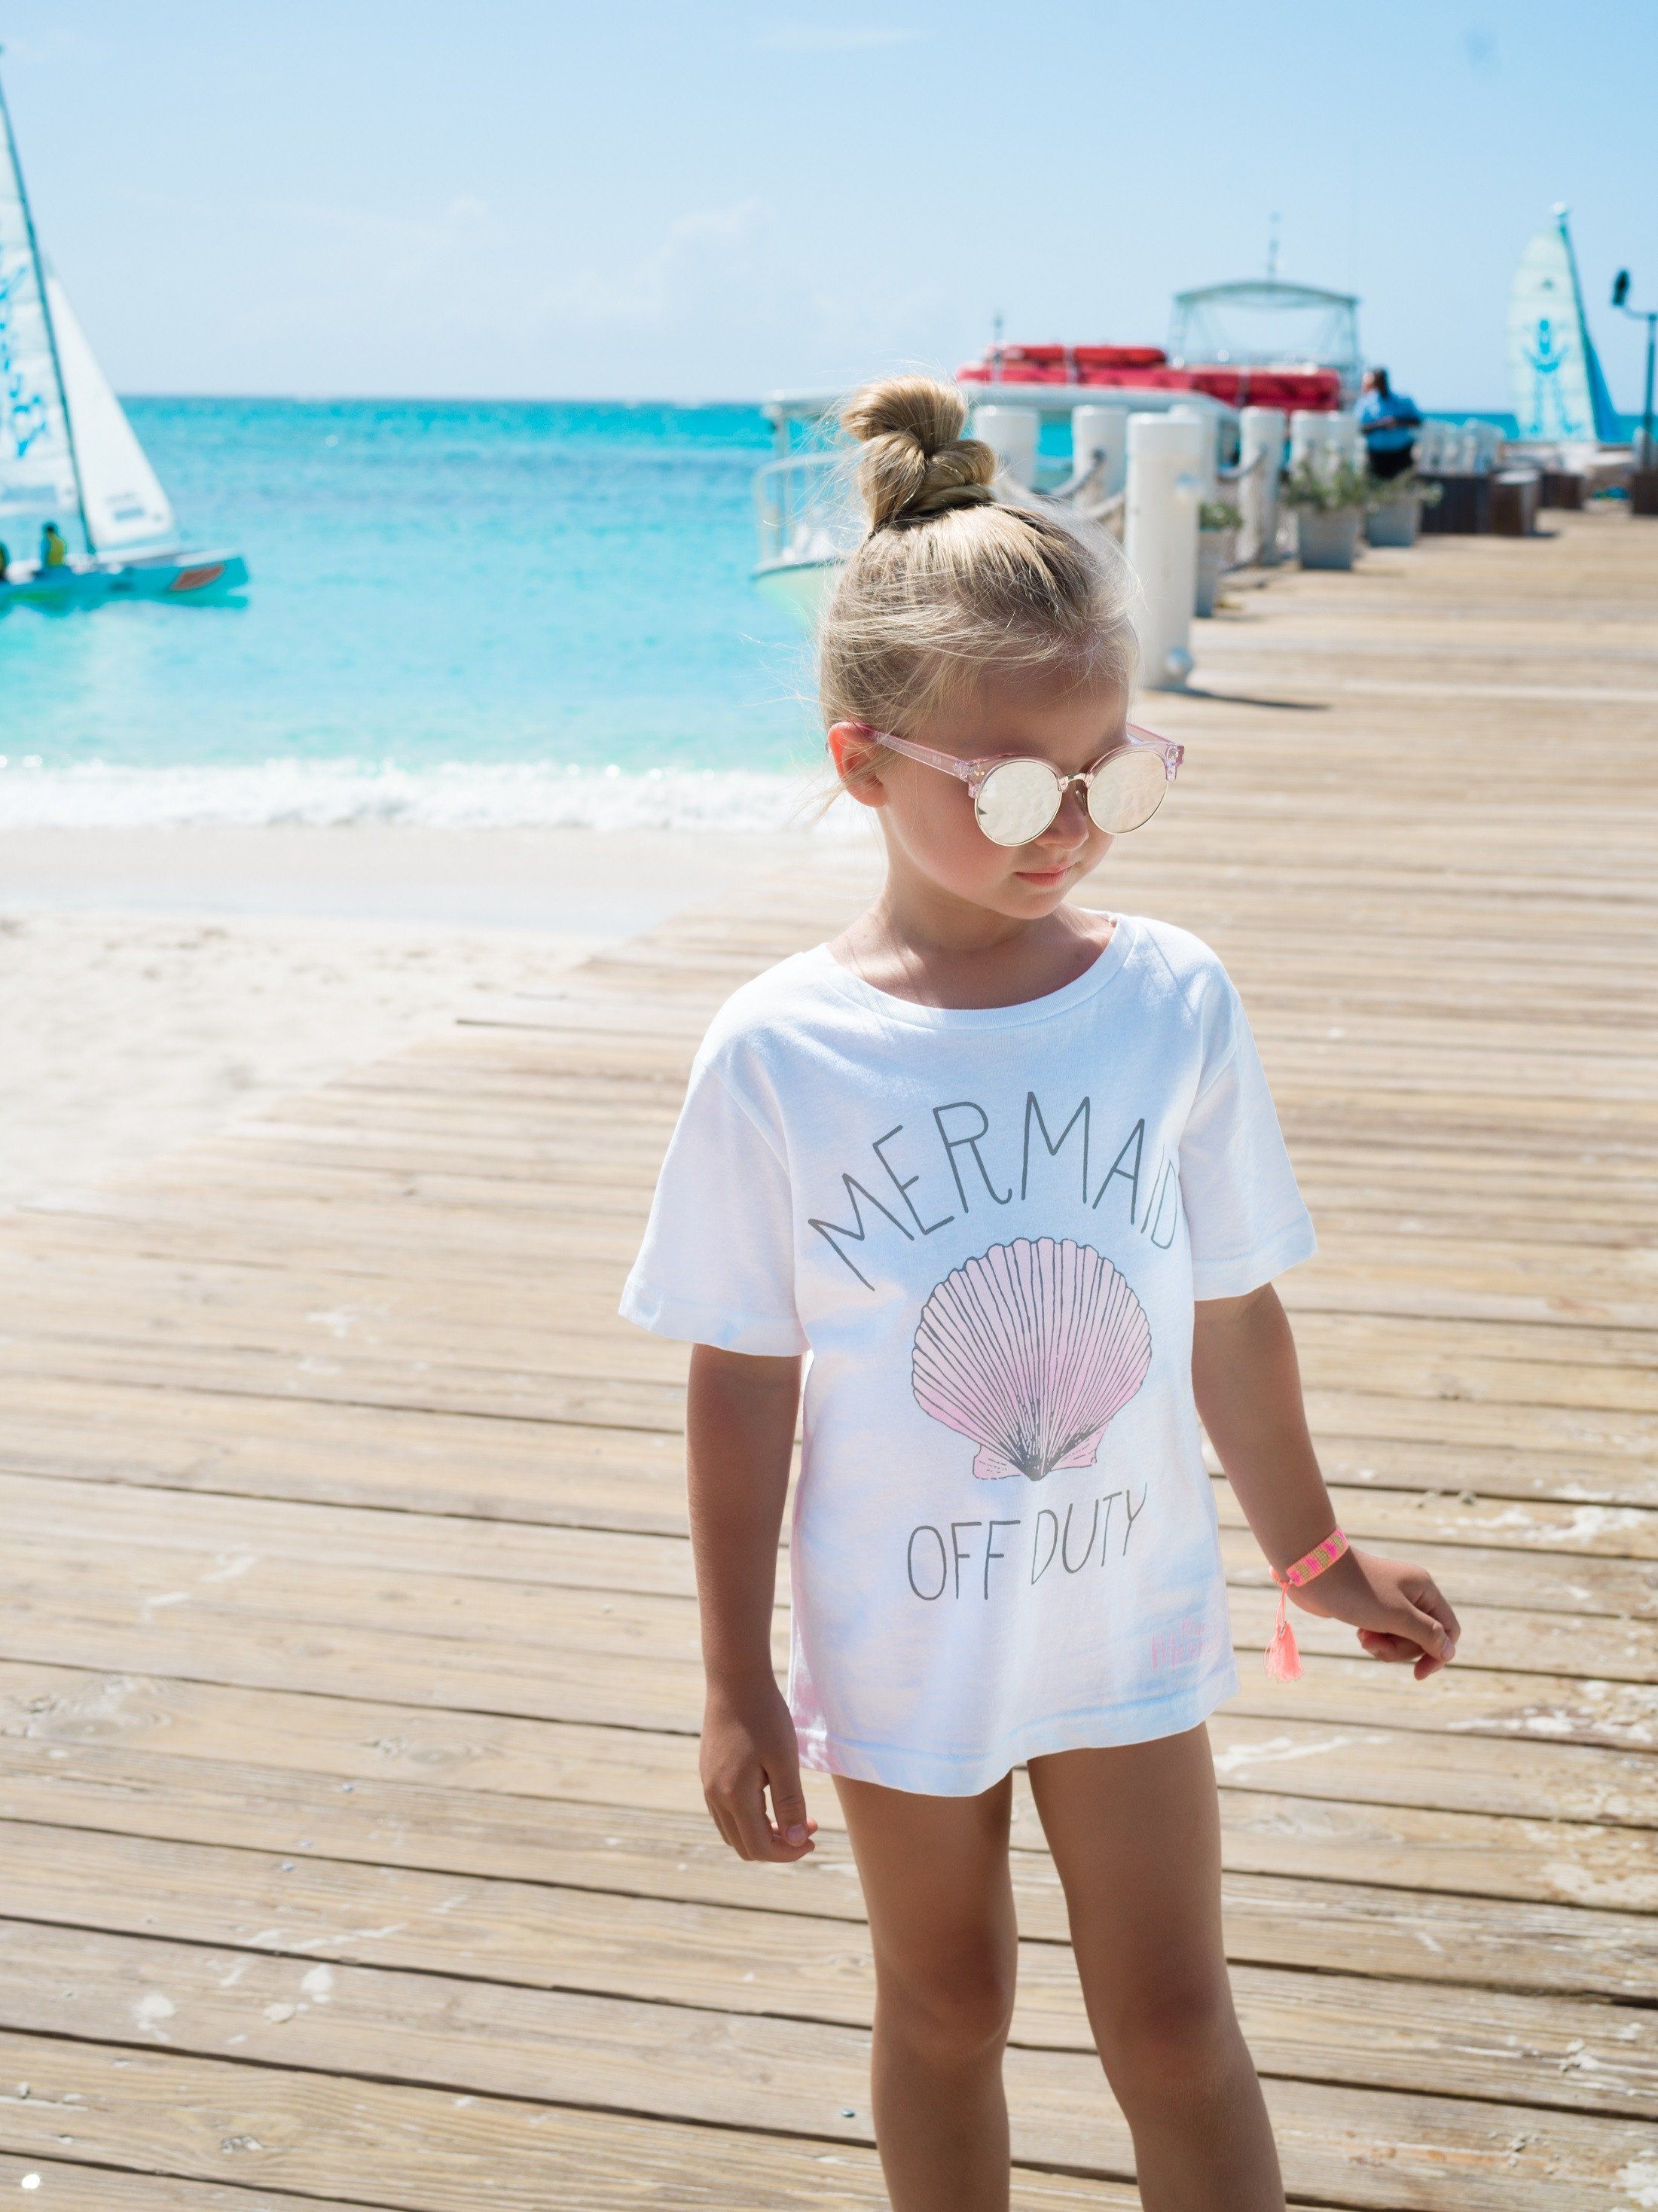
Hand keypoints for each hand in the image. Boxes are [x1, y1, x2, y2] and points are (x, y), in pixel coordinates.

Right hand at [700, 1676, 818, 1860]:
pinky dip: (749, 1818)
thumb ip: (790, 1803)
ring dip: (762, 1833)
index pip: (760, 1847)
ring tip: (791, 1815)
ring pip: (732, 1831)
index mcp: (734, 1796)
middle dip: (778, 1845)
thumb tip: (794, 1841)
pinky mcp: (708, 1772)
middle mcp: (715, 1796)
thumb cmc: (765, 1716)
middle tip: (807, 1827)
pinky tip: (770, 1798)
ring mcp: (708, 1784)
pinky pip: (725, 1812)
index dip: (788, 1853)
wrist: (735, 1679)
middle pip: (744, 1845)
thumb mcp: (785, 1759)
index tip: (813, 1839)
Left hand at [1288, 1545, 1459, 1679]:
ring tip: (1364, 1638)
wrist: (1313, 1570)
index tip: (1418, 1674)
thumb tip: (1449, 1653)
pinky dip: (1373, 1638)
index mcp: (1424, 1589)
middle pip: (1423, 1638)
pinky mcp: (1371, 1606)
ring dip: (1385, 1645)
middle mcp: (1411, 1593)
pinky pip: (1384, 1633)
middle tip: (1376, 1645)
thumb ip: (1427, 1635)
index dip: (1438, 1655)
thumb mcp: (1397, 1616)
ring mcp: (1390, 1600)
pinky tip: (1359, 1633)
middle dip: (1401, 1649)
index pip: (1449, 1630)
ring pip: (1402, 1638)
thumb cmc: (1357, 1590)